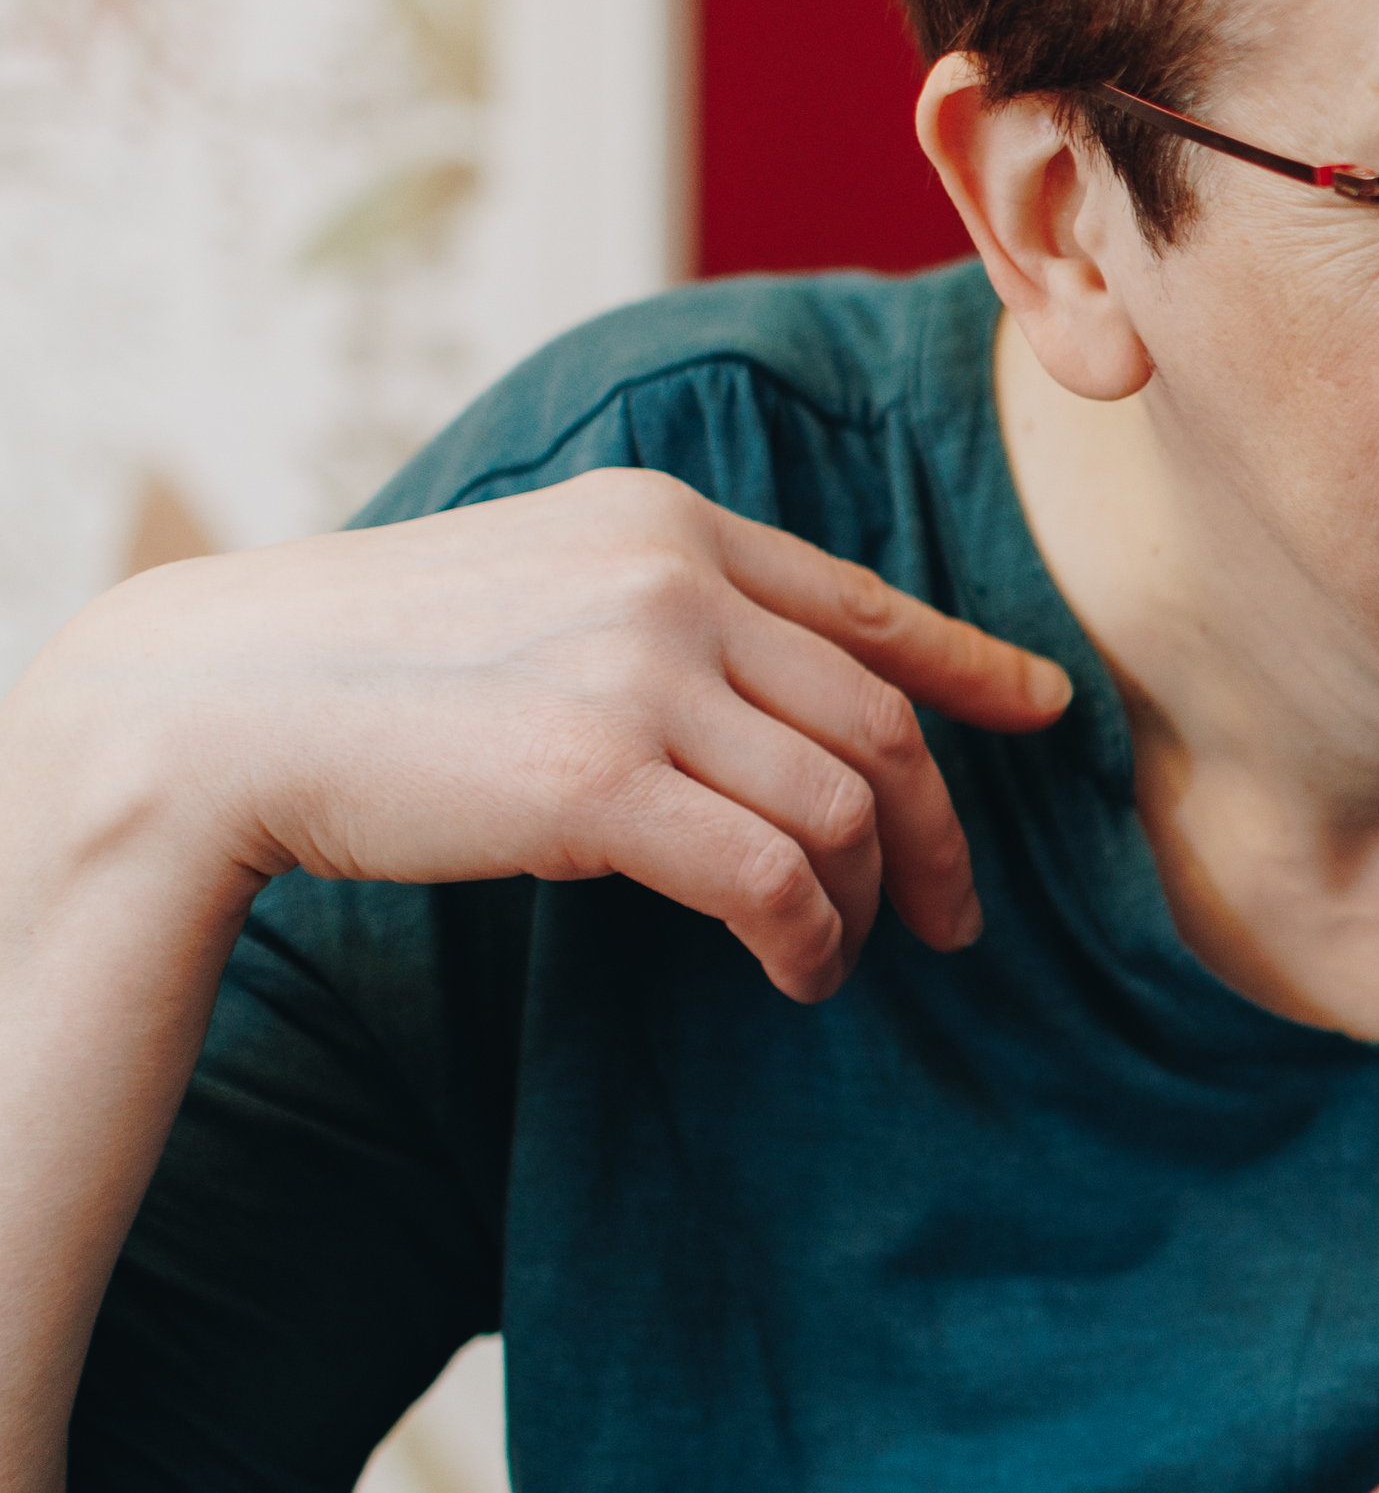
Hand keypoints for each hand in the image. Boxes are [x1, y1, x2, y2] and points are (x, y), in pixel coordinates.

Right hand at [48, 467, 1069, 1001]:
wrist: (224, 701)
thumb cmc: (377, 665)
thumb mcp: (541, 588)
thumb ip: (662, 615)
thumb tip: (777, 703)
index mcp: (665, 520)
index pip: (863, 604)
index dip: (971, 666)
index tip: (1041, 713)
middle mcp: (671, 577)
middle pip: (879, 720)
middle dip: (939, 830)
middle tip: (957, 917)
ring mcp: (641, 671)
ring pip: (846, 805)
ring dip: (870, 900)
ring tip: (845, 959)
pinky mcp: (601, 775)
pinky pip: (776, 875)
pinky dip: (810, 938)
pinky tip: (799, 972)